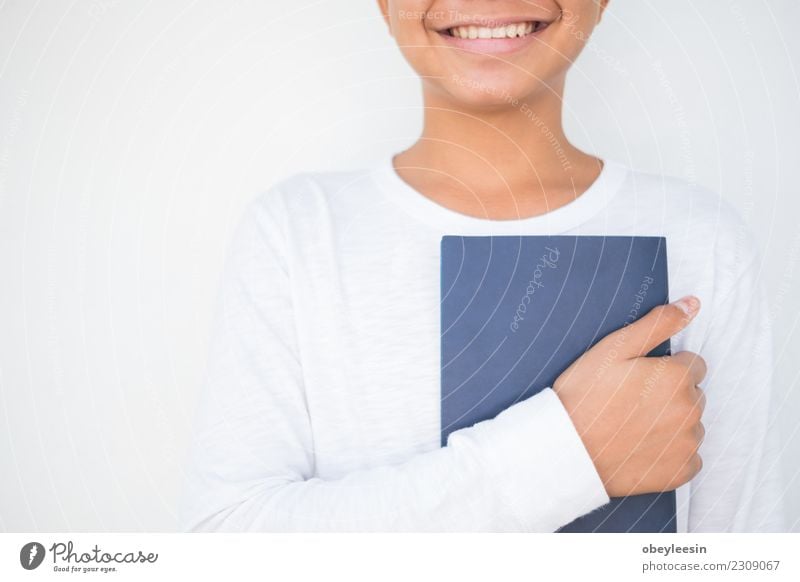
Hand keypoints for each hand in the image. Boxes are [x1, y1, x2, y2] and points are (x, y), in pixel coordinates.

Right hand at [553, 296, 705, 496]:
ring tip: (633, 426)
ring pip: (690, 425)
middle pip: (693, 395)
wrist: (567, 450)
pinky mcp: (682, 472)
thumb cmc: (585, 396)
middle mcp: (691, 410)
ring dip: (671, 424)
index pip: (693, 365)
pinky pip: (689, 458)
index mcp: (678, 377)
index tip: (637, 380)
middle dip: (671, 396)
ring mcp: (688, 444)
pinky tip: (641, 448)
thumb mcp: (613, 349)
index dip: (665, 369)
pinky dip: (671, 453)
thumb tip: (693, 303)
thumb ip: (657, 324)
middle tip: (631, 402)